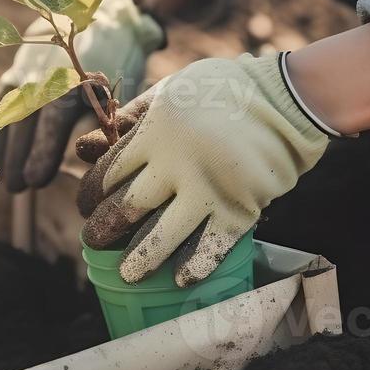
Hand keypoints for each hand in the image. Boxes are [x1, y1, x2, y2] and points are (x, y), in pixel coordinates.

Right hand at [0, 0, 162, 192]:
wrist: (106, 14)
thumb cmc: (120, 61)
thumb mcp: (120, 89)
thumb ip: (105, 121)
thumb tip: (93, 157)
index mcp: (74, 78)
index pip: (52, 120)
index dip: (42, 151)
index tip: (35, 180)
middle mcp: (45, 72)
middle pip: (25, 121)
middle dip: (18, 157)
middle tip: (16, 188)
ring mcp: (27, 67)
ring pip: (7, 111)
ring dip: (2, 146)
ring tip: (4, 176)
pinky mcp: (18, 66)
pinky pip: (2, 98)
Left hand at [76, 53, 329, 285]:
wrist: (286, 99)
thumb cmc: (222, 90)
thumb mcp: (170, 91)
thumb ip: (129, 117)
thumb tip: (84, 149)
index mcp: (155, 133)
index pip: (109, 172)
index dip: (92, 191)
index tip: (88, 202)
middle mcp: (175, 165)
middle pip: (126, 207)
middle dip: (104, 229)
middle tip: (94, 240)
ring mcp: (207, 190)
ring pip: (161, 237)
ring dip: (139, 259)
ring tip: (126, 274)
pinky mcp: (239, 209)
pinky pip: (211, 247)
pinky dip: (195, 266)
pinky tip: (180, 278)